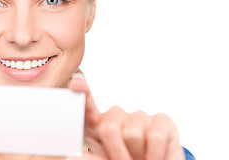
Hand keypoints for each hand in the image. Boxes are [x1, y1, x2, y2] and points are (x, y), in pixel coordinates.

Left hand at [67, 73, 185, 159]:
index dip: (83, 93)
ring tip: (141, 159)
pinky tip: (156, 156)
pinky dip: (155, 154)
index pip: (86, 108)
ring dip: (137, 156)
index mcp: (96, 126)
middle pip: (108, 127)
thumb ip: (92, 159)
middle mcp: (116, 117)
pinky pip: (154, 136)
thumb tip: (73, 155)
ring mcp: (138, 116)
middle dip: (117, 152)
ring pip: (132, 134)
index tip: (76, 83)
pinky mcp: (162, 120)